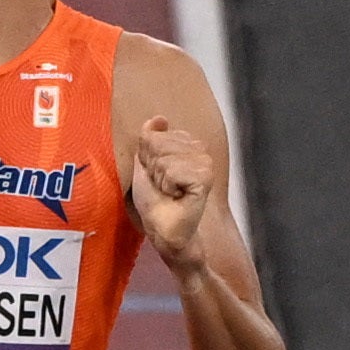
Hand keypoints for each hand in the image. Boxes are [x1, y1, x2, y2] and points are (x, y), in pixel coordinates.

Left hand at [128, 113, 218, 266]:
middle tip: (161, 186)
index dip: (147, 159)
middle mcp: (200, 151)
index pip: (156, 135)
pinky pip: (174, 170)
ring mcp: (205, 164)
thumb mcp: (144, 167)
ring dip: (159, 178)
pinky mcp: (205, 178)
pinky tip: (176, 196)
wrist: (164, 230)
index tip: (154, 176)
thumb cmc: (154, 202)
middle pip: (160, 143)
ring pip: (166, 157)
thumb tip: (158, 118)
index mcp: (187, 145)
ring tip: (168, 191)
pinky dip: (167, 185)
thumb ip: (149, 142)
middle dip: (152, 168)